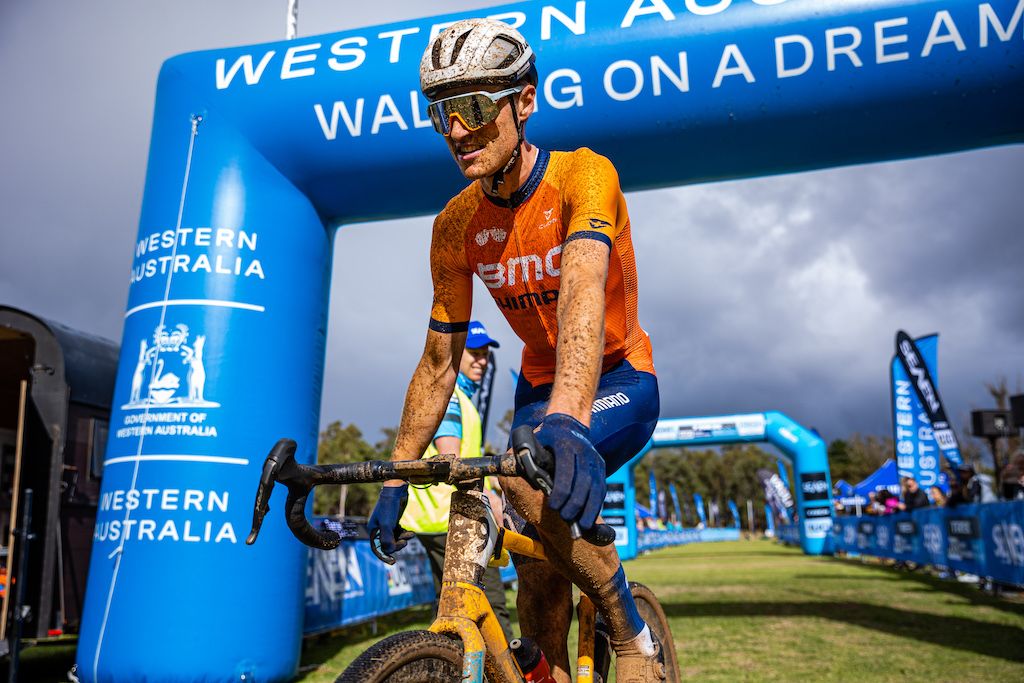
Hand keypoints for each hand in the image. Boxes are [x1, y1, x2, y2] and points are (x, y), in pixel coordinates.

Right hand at [366, 485, 414, 557]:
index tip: (393, 562)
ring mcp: (387, 525)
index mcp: (373, 530)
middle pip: (388, 544)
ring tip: (410, 534)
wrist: (396, 491)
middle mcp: (379, 529)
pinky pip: (399, 533)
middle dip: (397, 545)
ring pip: (395, 539)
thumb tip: (388, 551)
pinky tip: (410, 532)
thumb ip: (387, 539)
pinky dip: (405, 534)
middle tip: (405, 542)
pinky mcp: (394, 522)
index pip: (377, 547)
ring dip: (403, 538)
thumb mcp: (387, 524)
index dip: (384, 555)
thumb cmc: (389, 507)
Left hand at [535, 413, 605, 530]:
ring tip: (581, 526)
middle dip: (574, 502)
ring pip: (595, 486)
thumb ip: (527, 457)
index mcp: (565, 444)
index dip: (561, 490)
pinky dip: (596, 505)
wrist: (568, 424)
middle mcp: (584, 450)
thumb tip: (522, 476)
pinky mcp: (601, 467)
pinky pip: (601, 488)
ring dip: (589, 508)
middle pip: (583, 480)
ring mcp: (595, 459)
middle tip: (565, 517)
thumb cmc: (546, 438)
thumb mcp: (534, 441)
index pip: (566, 470)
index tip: (553, 506)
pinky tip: (589, 518)